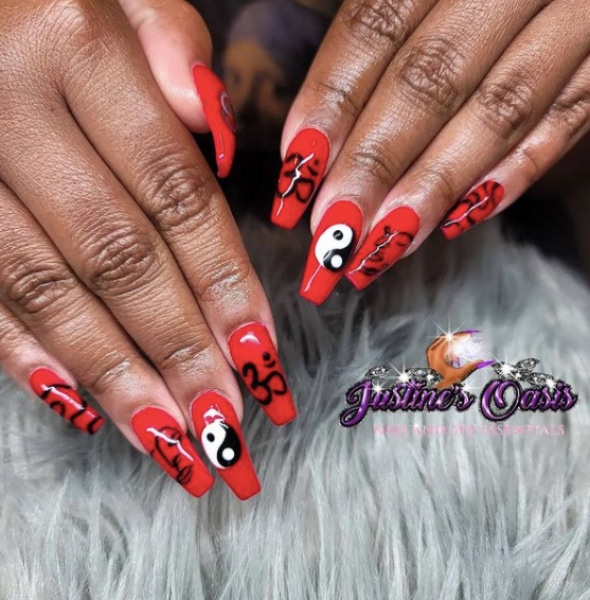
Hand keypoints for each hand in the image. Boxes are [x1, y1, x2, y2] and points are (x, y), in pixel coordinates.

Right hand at [0, 0, 295, 500]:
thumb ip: (175, 50)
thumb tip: (221, 139)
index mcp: (76, 46)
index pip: (176, 195)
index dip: (223, 284)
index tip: (263, 359)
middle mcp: (9, 107)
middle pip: (120, 258)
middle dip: (180, 354)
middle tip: (229, 430)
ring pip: (49, 291)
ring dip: (118, 379)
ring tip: (175, 445)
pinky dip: (29, 356)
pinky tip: (86, 408)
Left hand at [275, 0, 589, 303]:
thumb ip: (375, 38)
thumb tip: (315, 143)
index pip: (374, 28)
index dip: (328, 107)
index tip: (293, 182)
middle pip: (430, 81)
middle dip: (372, 169)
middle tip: (330, 241)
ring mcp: (576, 10)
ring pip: (500, 108)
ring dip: (432, 188)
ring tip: (380, 250)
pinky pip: (570, 117)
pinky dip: (513, 174)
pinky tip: (458, 221)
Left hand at [425, 332, 487, 389]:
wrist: (431, 387)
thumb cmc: (442, 382)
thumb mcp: (458, 375)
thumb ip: (470, 367)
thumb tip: (481, 361)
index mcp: (437, 353)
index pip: (451, 340)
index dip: (461, 336)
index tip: (470, 334)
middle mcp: (432, 350)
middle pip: (447, 338)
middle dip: (458, 338)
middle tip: (468, 338)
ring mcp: (430, 352)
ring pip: (444, 342)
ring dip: (453, 345)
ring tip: (460, 355)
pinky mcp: (431, 354)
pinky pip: (441, 346)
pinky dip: (449, 350)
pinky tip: (454, 359)